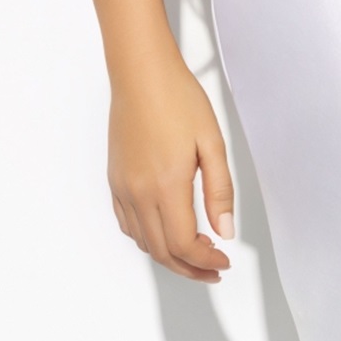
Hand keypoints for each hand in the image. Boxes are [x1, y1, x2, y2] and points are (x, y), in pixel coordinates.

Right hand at [108, 50, 234, 282]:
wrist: (141, 73)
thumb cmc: (177, 98)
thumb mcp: (212, 142)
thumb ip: (220, 191)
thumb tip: (225, 231)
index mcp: (167, 185)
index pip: (184, 245)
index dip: (205, 261)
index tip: (223, 261)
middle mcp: (139, 192)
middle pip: (162, 251)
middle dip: (190, 267)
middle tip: (213, 266)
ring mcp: (123, 187)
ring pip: (143, 241)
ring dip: (169, 255)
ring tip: (194, 249)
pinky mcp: (114, 178)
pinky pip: (127, 223)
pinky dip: (146, 237)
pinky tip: (164, 229)